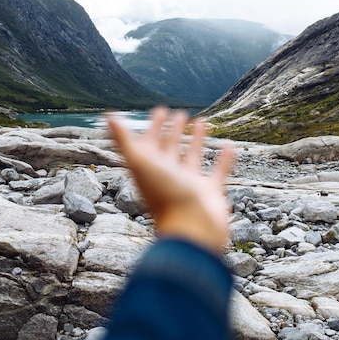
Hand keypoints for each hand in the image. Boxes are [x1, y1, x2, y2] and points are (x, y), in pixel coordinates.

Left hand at [107, 107, 234, 252]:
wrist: (190, 229)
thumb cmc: (164, 197)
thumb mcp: (140, 163)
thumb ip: (124, 140)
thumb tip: (108, 115)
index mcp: (151, 170)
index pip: (150, 144)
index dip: (153, 127)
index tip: (160, 110)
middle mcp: (169, 177)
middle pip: (170, 150)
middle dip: (173, 132)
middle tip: (179, 113)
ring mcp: (190, 185)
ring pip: (193, 158)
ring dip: (197, 140)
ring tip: (202, 121)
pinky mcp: (210, 192)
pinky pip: (219, 171)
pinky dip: (224, 159)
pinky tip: (230, 146)